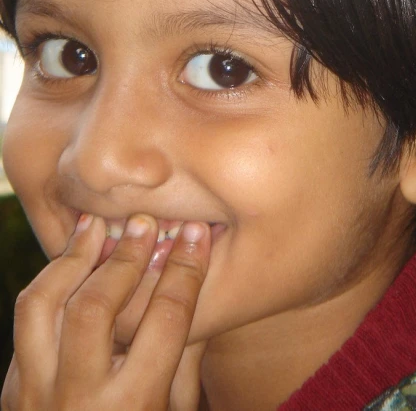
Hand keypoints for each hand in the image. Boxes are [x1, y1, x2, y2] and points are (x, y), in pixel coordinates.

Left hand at [1, 214, 210, 410]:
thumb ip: (182, 355)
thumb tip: (191, 281)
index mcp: (135, 407)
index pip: (167, 318)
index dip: (186, 268)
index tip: (196, 233)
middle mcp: (80, 402)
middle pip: (98, 306)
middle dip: (128, 256)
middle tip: (147, 224)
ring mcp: (35, 398)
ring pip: (42, 306)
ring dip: (73, 258)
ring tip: (97, 226)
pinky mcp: (11, 394)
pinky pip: (25, 325)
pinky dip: (49, 284)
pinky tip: (71, 261)